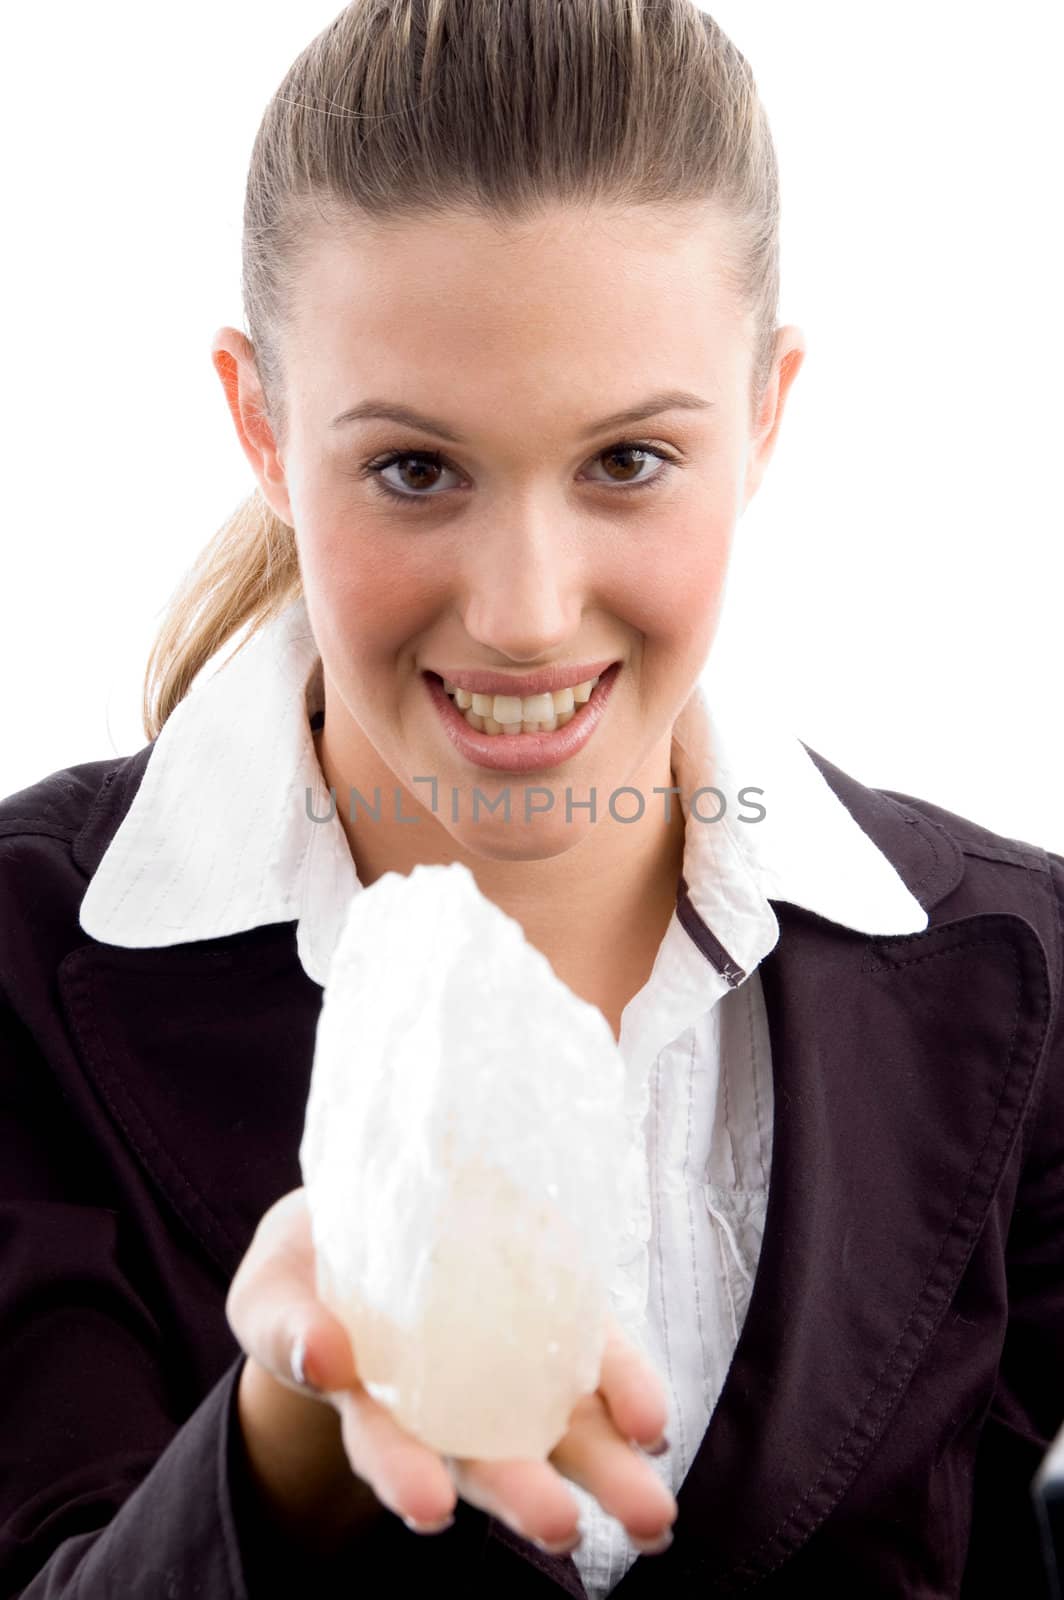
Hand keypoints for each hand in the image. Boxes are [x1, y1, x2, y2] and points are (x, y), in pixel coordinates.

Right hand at [225, 1186, 678, 1554]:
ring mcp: (508, 1363)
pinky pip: (595, 1358)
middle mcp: (449, 1402)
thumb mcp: (272, 1293)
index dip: (406, 1476)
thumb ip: (287, 1328)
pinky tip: (651, 1421)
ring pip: (559, 1428)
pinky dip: (625, 1389)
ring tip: (652, 1519)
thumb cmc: (307, 1270)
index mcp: (371, 1401)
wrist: (367, 1214)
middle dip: (526, 1499)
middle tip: (561, 1528)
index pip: (390, 1450)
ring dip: (607, 1469)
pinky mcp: (551, 1308)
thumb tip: (325, 1355)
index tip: (430, 1508)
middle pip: (491, 1462)